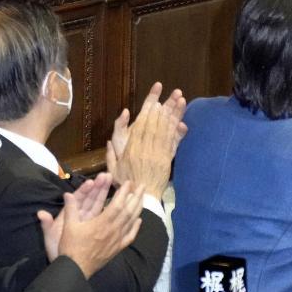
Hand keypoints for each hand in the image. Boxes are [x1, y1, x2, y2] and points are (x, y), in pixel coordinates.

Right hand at [45, 181, 143, 279]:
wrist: (76, 270)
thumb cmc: (71, 247)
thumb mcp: (68, 226)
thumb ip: (70, 208)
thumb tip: (67, 193)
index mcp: (101, 223)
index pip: (117, 204)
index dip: (124, 193)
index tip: (128, 182)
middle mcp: (112, 231)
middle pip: (128, 211)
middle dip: (136, 197)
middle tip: (142, 186)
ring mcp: (116, 240)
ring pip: (131, 222)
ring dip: (138, 209)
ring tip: (142, 198)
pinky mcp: (117, 249)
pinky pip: (129, 237)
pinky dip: (135, 228)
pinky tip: (139, 221)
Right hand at [106, 82, 185, 199]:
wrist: (141, 200)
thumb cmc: (125, 184)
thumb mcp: (112, 169)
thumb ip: (111, 153)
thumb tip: (111, 140)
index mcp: (131, 148)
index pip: (141, 124)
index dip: (148, 108)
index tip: (154, 97)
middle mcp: (145, 148)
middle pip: (155, 123)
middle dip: (164, 105)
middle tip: (174, 92)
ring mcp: (157, 153)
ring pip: (165, 129)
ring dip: (174, 114)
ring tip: (180, 99)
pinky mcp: (166, 160)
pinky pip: (172, 142)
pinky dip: (176, 130)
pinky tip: (181, 120)